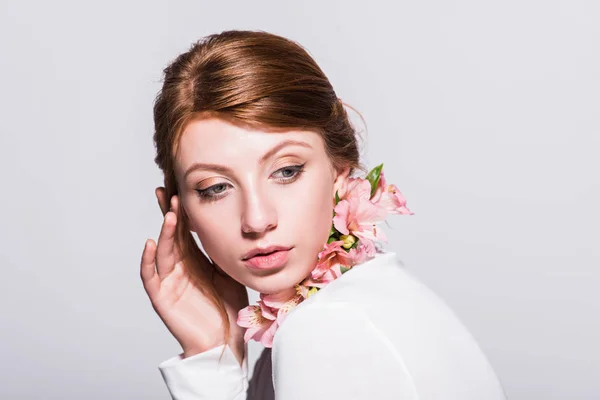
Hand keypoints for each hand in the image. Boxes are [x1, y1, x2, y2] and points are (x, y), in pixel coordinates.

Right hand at [140, 187, 248, 363]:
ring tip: (170, 214)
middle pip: (171, 235)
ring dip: (165, 232)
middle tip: (168, 191)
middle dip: (169, 213)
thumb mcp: (229, 271)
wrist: (224, 340)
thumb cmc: (228, 308)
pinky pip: (151, 276)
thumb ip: (223, 249)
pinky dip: (147, 260)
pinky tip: (150, 244)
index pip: (185, 230)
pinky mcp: (161, 297)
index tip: (179, 189)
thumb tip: (228, 223)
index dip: (182, 211)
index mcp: (195, 259)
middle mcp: (179, 266)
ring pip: (163, 251)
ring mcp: (169, 281)